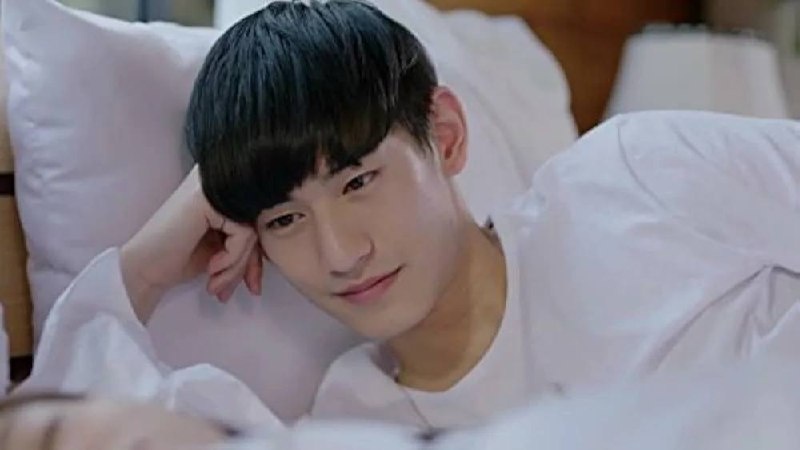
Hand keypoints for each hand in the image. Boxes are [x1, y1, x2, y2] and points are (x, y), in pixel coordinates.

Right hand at [120, 166, 263, 321]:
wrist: (144, 268)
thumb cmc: (181, 257)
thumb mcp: (226, 247)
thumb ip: (251, 240)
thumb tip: (281, 247)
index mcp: (224, 189)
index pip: (259, 218)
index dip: (258, 253)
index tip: (252, 281)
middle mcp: (220, 180)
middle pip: (258, 223)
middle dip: (252, 262)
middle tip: (247, 288)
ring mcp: (213, 186)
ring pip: (252, 231)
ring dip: (238, 265)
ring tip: (219, 284)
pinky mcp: (208, 199)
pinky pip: (242, 234)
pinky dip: (232, 258)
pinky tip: (212, 268)